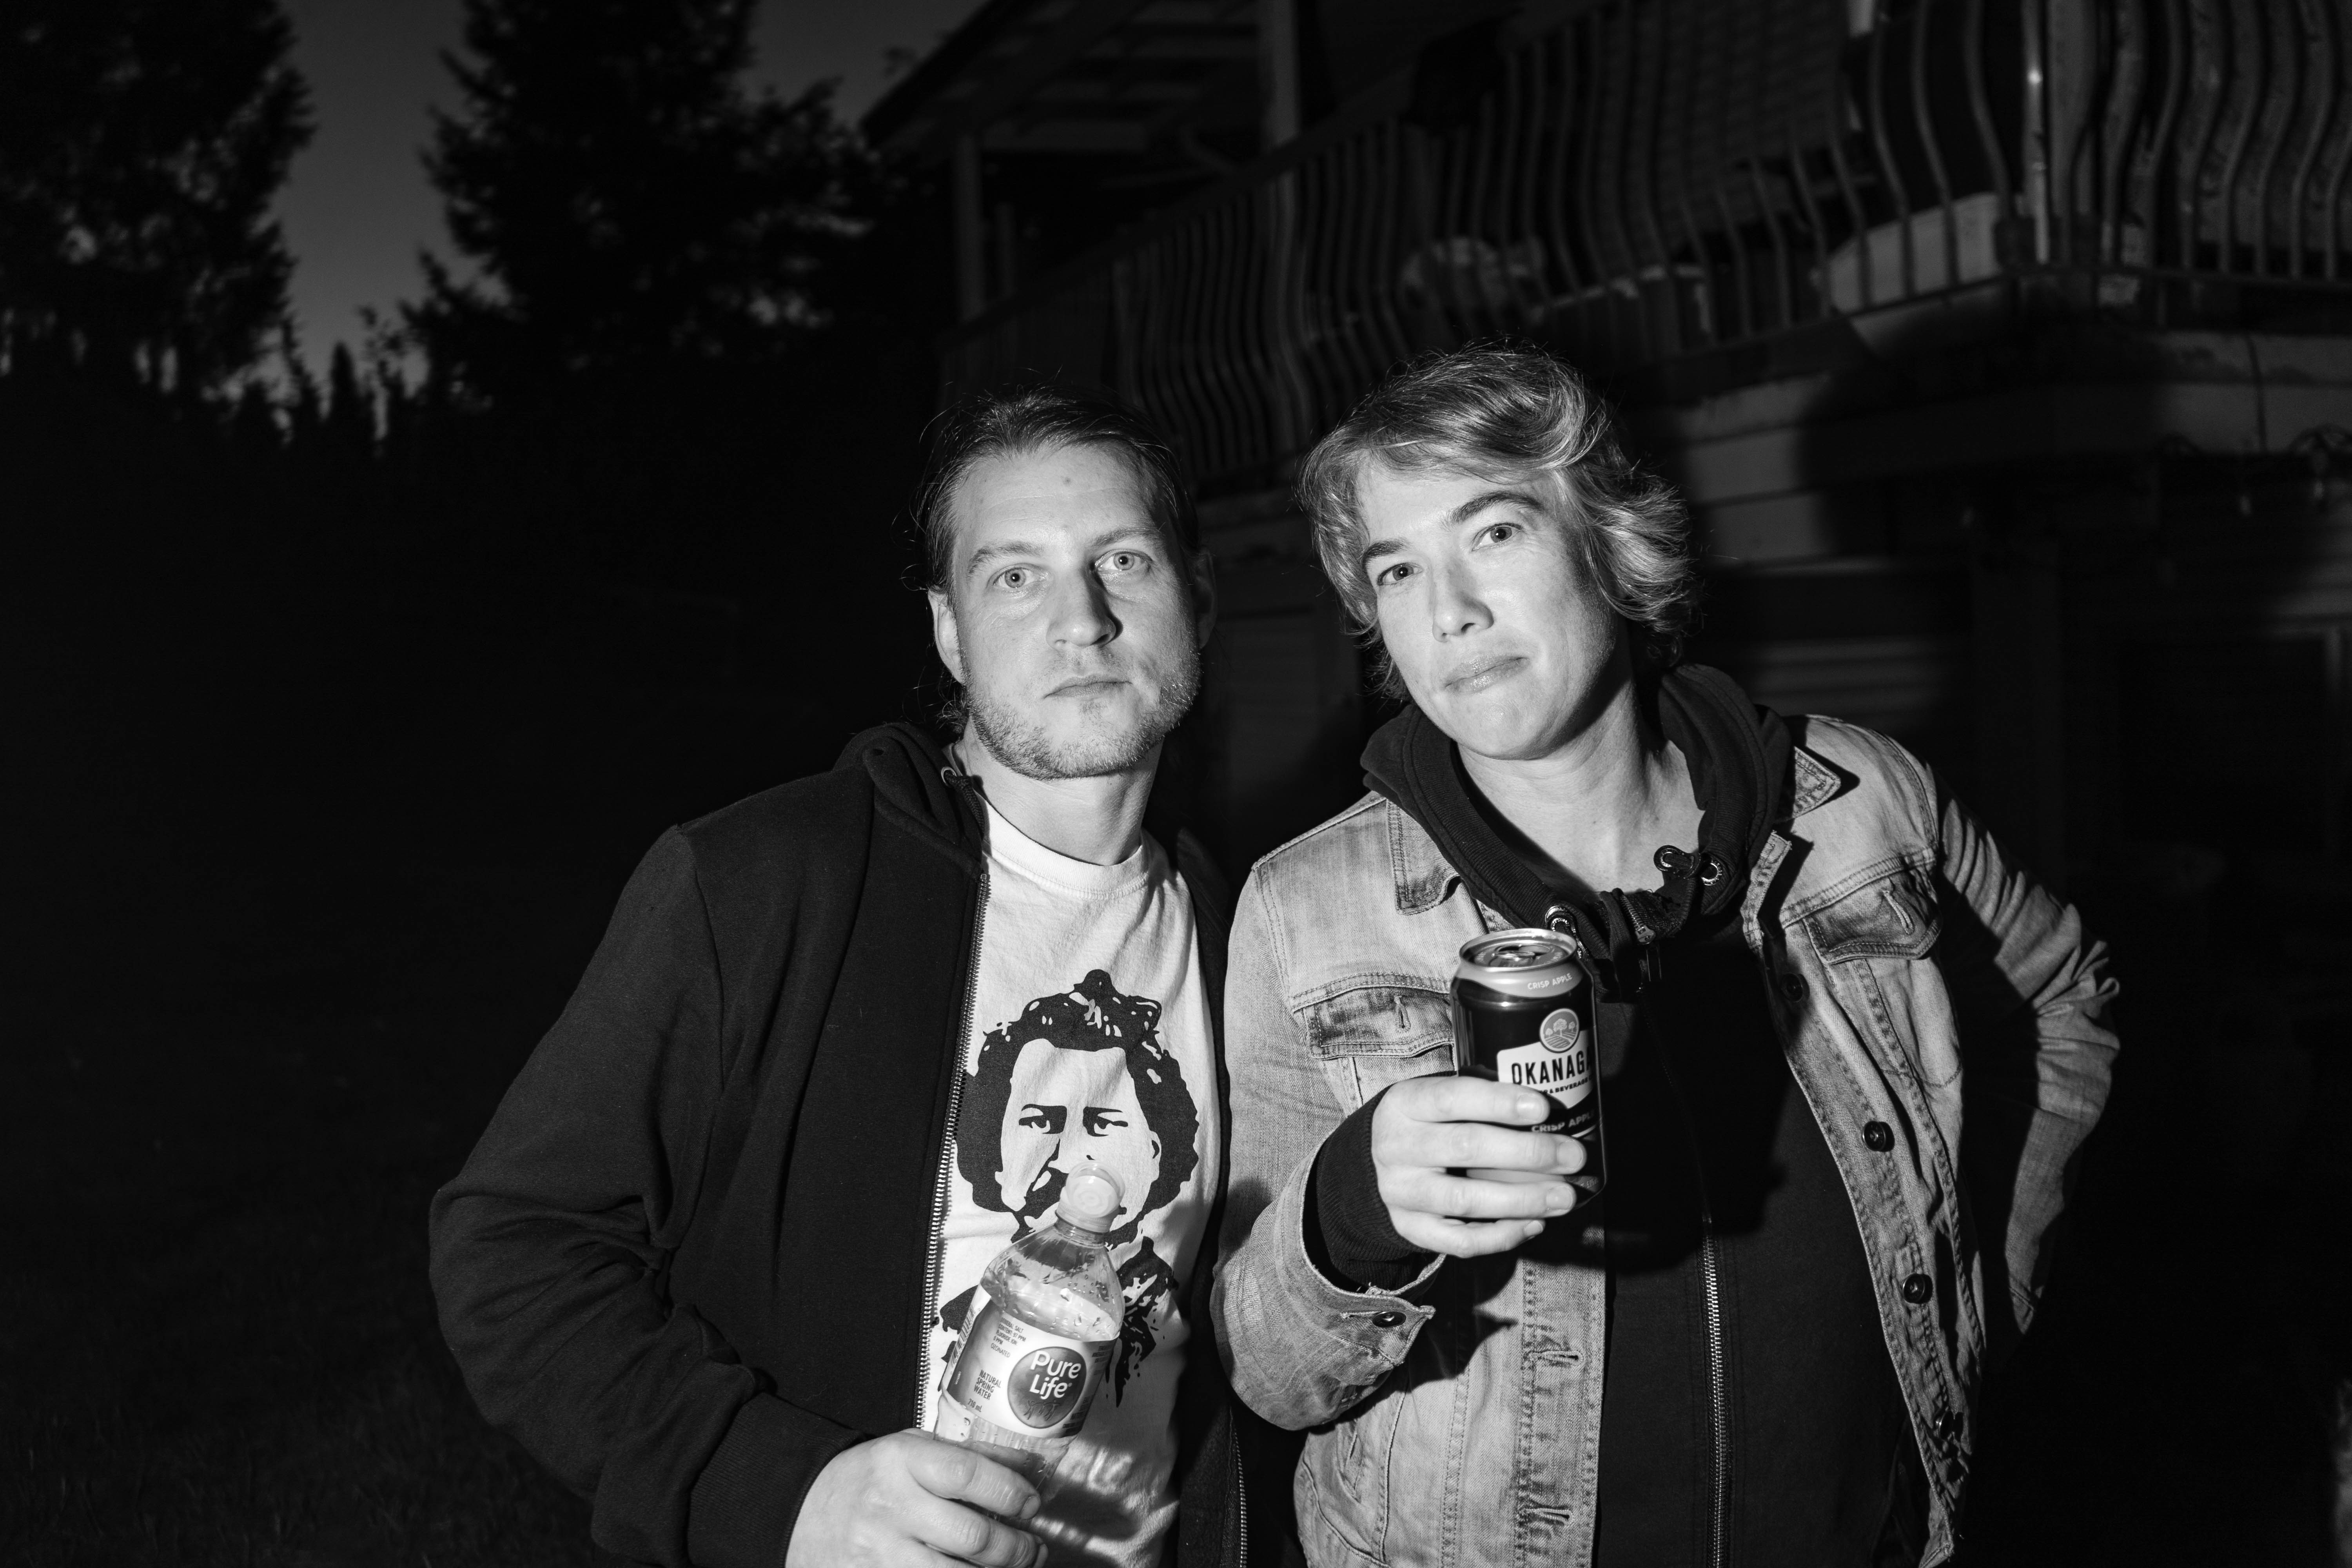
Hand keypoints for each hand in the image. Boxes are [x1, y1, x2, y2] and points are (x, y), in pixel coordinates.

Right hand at [786, 1430, 1046, 1567]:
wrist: (801, 1512)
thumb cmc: (869, 1479)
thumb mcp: (911, 1449)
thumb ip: (969, 1455)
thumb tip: (1030, 1467)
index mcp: (899, 1460)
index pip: (967, 1474)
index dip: (1010, 1492)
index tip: (1031, 1503)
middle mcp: (889, 1506)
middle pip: (971, 1535)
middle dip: (1015, 1547)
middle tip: (1031, 1546)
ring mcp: (878, 1553)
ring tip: (1016, 1564)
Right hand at [1370, 1077, 1586, 1257]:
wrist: (1373, 1162)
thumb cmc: (1428, 1123)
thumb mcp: (1437, 1099)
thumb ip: (1481, 1102)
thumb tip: (1553, 1116)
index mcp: (1405, 1103)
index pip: (1452, 1097)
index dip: (1498, 1102)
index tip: (1542, 1106)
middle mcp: (1397, 1146)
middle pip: (1466, 1148)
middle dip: (1528, 1154)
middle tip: (1573, 1156)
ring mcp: (1400, 1191)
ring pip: (1465, 1200)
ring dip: (1523, 1200)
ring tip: (1564, 1198)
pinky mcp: (1409, 1228)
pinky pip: (1459, 1241)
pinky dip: (1501, 1236)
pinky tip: (1533, 1224)